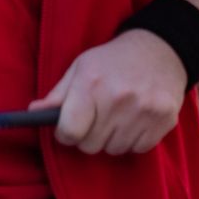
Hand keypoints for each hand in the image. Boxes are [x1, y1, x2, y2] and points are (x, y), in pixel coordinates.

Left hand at [34, 29, 186, 153]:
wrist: (161, 49)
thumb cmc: (114, 60)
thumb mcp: (82, 67)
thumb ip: (58, 94)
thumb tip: (33, 112)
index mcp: (92, 84)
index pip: (70, 132)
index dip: (66, 133)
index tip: (69, 128)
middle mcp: (119, 99)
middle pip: (90, 146)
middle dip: (89, 136)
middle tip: (97, 118)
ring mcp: (145, 111)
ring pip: (114, 149)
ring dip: (112, 139)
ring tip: (118, 116)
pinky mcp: (165, 120)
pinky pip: (139, 149)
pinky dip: (134, 140)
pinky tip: (135, 119)